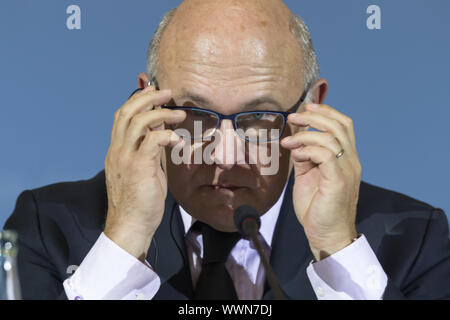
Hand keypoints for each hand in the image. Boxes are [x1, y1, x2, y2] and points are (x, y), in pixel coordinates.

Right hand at [104, 86, 185, 260]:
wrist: (130, 225)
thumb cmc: (139, 200)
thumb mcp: (144, 169)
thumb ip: (150, 150)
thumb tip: (162, 132)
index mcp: (117, 150)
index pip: (122, 115)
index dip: (137, 99)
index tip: (153, 91)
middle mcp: (117, 150)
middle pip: (127, 111)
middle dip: (147, 97)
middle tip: (166, 92)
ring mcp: (125, 158)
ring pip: (137, 121)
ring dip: (160, 112)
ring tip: (178, 113)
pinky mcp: (138, 167)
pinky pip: (152, 141)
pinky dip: (166, 135)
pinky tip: (178, 139)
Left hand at [281, 103, 360, 260]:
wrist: (327, 235)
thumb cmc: (317, 208)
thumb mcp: (308, 176)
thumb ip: (306, 157)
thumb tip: (296, 141)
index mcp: (346, 158)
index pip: (343, 125)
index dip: (326, 111)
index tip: (306, 108)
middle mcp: (351, 161)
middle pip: (339, 125)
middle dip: (314, 116)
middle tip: (294, 117)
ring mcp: (347, 170)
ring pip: (331, 137)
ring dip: (305, 135)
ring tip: (288, 142)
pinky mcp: (338, 181)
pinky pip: (325, 154)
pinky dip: (307, 149)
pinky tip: (296, 154)